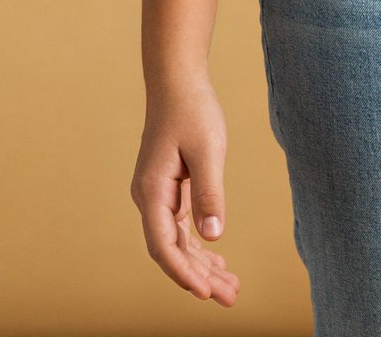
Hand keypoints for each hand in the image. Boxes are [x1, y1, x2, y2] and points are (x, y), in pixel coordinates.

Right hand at [130, 78, 241, 306]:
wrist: (177, 81)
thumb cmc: (192, 110)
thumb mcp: (207, 150)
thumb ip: (209, 193)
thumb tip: (213, 236)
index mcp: (152, 192)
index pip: (163, 246)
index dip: (183, 273)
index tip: (205, 293)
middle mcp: (149, 198)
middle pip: (172, 250)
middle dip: (200, 277)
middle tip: (231, 299)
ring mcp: (157, 195)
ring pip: (177, 242)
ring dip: (202, 265)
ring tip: (231, 288)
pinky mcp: (169, 189)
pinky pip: (181, 227)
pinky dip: (199, 245)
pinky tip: (218, 260)